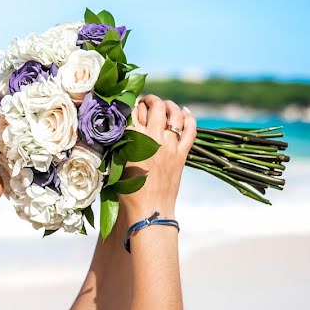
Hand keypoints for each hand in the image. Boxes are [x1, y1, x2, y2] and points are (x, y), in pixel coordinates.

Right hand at [119, 95, 195, 219]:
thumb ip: (121, 143)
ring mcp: (171, 146)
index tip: (131, 107)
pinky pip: (191, 129)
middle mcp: (154, 139)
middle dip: (150, 100)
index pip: (134, 111)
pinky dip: (189, 117)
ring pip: (175, 113)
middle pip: (155, 106)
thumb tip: (125, 126)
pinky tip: (185, 112)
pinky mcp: (183, 154)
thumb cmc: (128, 191)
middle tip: (147, 102)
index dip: (132, 106)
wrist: (149, 210)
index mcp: (133, 141)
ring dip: (169, 105)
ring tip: (164, 105)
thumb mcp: (117, 163)